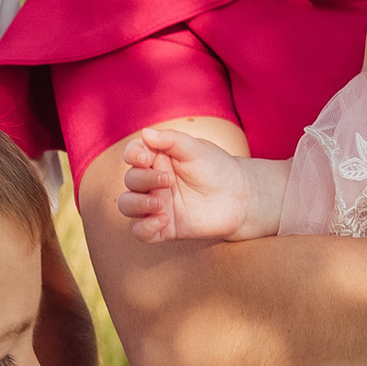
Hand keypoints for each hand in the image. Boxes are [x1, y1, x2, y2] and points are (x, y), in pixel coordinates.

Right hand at [118, 126, 270, 243]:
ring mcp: (156, 205)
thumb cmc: (217, 168)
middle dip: (144, 180)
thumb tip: (145, 133)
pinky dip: (144, 228)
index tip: (146, 157)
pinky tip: (162, 220)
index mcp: (157, 160)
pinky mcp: (164, 228)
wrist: (239, 197)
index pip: (132, 154)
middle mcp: (152, 182)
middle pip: (130, 180)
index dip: (133, 155)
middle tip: (169, 181)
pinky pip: (140, 232)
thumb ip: (171, 140)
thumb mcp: (196, 149)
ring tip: (161, 203)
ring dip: (138, 203)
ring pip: (127, 206)